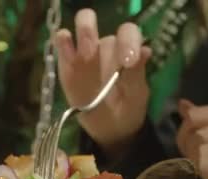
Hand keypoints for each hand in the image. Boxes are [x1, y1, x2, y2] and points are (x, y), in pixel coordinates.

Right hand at [55, 9, 150, 155]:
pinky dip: (62, 43)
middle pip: (96, 21)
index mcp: (125, 50)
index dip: (127, 41)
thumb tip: (145, 50)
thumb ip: (137, 74)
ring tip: (82, 54)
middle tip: (92, 51)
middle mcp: (104, 46)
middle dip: (91, 31)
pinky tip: (65, 52)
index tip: (127, 62)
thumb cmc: (126, 109)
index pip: (126, 32)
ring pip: (79, 29)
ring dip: (80, 35)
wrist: (109, 130)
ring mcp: (84, 52)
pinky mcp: (67, 64)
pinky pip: (62, 45)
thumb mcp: (136, 95)